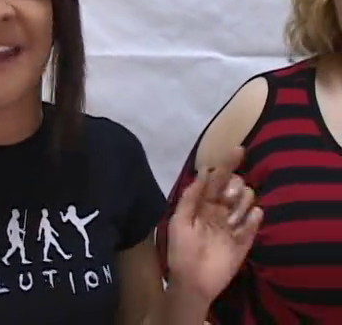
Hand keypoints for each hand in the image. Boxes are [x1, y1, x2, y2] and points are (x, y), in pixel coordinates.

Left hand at [167, 147, 262, 303]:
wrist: (191, 282)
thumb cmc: (181, 250)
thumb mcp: (179, 220)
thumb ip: (191, 196)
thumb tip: (203, 172)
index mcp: (203, 204)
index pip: (217, 180)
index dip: (226, 164)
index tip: (238, 150)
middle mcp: (220, 211)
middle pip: (235, 187)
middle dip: (234, 186)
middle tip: (226, 198)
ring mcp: (233, 226)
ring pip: (246, 201)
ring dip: (241, 202)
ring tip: (230, 217)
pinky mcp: (244, 242)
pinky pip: (254, 225)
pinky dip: (253, 218)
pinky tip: (249, 216)